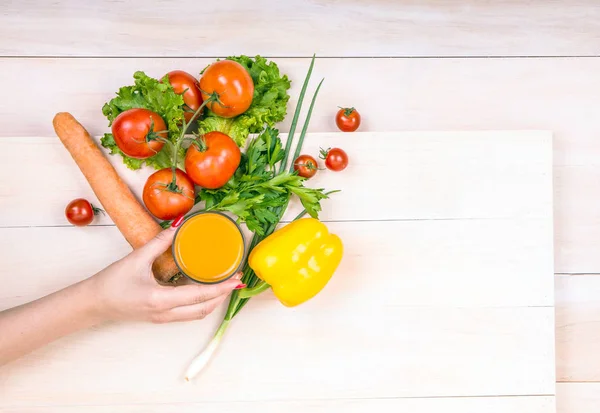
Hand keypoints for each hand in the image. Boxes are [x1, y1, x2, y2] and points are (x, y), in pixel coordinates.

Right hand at [87, 224, 243, 323]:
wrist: (91, 304)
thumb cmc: (110, 283)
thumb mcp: (136, 259)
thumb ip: (159, 242)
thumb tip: (178, 225)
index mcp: (161, 300)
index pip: (200, 296)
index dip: (222, 288)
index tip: (237, 280)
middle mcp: (165, 313)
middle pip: (204, 310)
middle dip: (223, 296)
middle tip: (236, 281)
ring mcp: (163, 318)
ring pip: (197, 314)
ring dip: (213, 301)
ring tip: (224, 284)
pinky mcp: (160, 317)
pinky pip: (187, 313)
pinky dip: (200, 302)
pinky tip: (203, 288)